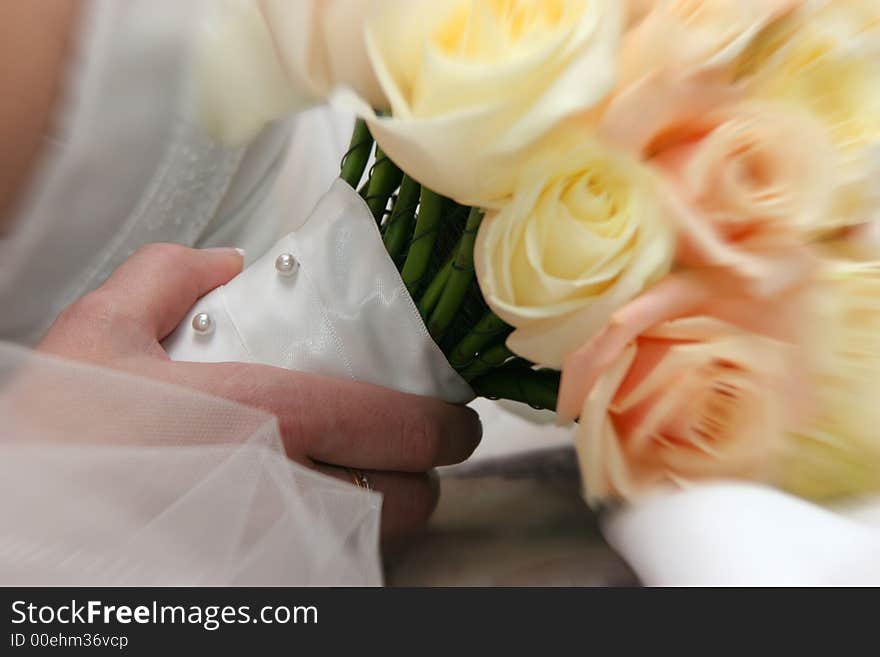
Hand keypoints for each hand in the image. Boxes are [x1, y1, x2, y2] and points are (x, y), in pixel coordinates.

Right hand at [38, 243, 481, 543]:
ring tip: (360, 486)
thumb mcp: (96, 334)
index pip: (397, 428)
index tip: (451, 423)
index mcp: (259, 417)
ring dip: (381, 516)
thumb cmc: (52, 440)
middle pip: (404, 501)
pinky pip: (324, 573)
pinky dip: (335, 549)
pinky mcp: (248, 585)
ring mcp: (266, 550)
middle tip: (405, 456)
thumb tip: (226, 261)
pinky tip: (307, 525)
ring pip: (371, 545)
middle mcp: (277, 490)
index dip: (443, 428)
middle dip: (418, 479)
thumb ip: (166, 278)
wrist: (16, 535)